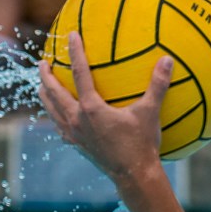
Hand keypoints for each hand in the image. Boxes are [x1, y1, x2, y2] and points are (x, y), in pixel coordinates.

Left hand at [38, 31, 172, 183]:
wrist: (134, 176)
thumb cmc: (142, 144)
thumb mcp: (150, 113)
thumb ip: (157, 85)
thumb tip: (167, 60)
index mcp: (91, 107)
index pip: (79, 72)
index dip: (75, 51)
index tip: (70, 35)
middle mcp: (76, 118)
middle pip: (53, 91)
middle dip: (45, 75)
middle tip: (43, 62)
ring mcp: (74, 134)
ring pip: (50, 109)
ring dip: (45, 95)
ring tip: (43, 87)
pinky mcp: (77, 145)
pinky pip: (59, 128)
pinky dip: (55, 118)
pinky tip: (59, 118)